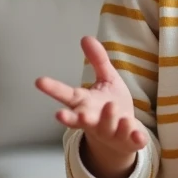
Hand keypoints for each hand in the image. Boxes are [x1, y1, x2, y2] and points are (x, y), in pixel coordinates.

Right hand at [35, 37, 147, 174]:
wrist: (123, 138)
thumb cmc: (111, 105)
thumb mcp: (106, 79)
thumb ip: (97, 61)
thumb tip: (86, 37)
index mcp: (85, 104)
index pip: (67, 95)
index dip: (53, 89)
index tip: (39, 81)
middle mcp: (94, 120)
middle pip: (80, 120)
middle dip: (71, 119)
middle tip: (59, 115)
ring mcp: (111, 132)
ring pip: (106, 127)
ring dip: (107, 119)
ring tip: (111, 107)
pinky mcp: (128, 140)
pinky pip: (131, 139)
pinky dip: (134, 137)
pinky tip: (139, 134)